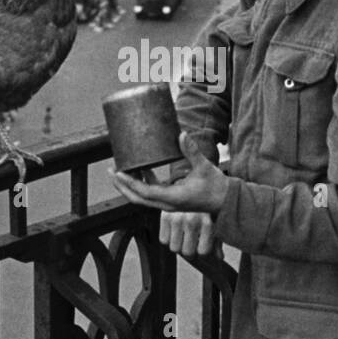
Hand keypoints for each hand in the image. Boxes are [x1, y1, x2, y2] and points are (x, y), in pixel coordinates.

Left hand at [111, 132, 228, 216]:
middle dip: (122, 186)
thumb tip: (182, 134)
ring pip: (142, 198)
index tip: (118, 172)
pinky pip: (150, 194)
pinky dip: (142, 184)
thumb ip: (192, 151)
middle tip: (112, 171)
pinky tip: (140, 171)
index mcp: (174, 198)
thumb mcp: (204, 167)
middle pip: (137, 198)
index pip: (145, 192)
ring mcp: (168, 204)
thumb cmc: (216, 186)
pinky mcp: (170, 200)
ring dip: (129, 186)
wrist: (225, 201)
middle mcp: (167, 204)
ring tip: (120, 171)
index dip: (130, 183)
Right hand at [159, 211, 220, 257]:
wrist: (190, 181)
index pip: (203, 252)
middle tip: (191, 241)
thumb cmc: (206, 205)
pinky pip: (164, 240)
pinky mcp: (165, 215)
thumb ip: (217, 240)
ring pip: (175, 248)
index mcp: (207, 222)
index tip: (202, 244)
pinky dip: (168, 237)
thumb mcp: (215, 220)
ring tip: (183, 235)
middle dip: (190, 249)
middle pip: (188, 252)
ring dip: (179, 244)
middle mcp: (192, 220)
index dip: (202, 250)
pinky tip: (174, 229)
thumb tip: (220, 257)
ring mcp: (177, 218)